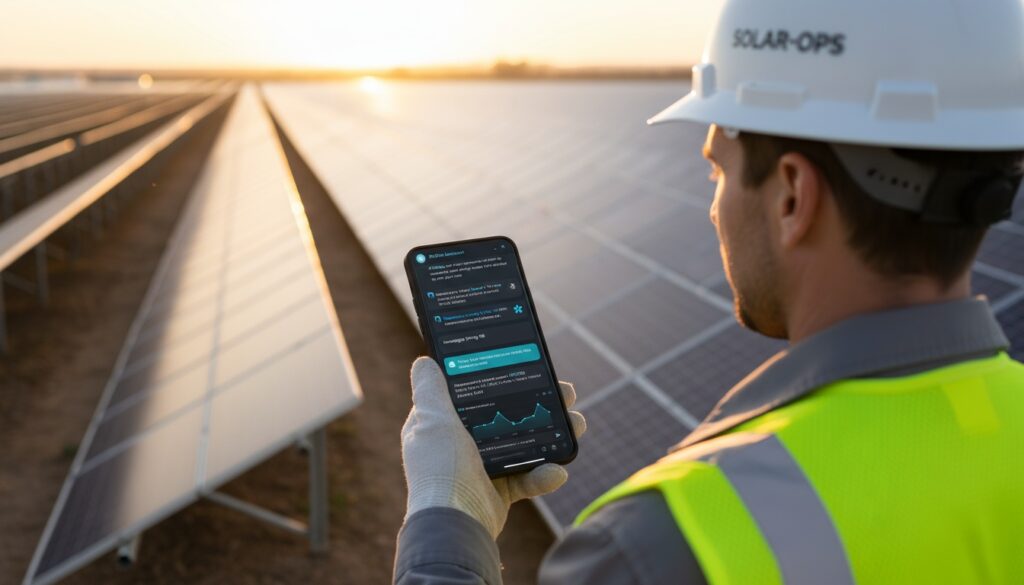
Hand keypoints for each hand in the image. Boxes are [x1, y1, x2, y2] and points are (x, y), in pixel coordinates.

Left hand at [401, 356, 586, 538]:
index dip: (499, 380)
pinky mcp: (500, 492)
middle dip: (539, 404)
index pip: (472, 395)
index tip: (526, 368)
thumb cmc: (440, 469)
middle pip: (505, 416)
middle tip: (565, 393)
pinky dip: (544, 475)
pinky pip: (527, 479)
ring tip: (577, 423)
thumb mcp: (430, 420)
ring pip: (523, 444)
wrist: (456, 525)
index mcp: (442, 426)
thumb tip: (425, 362)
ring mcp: (482, 468)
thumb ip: (431, 390)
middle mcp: (461, 445)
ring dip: (553, 434)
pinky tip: (558, 471)